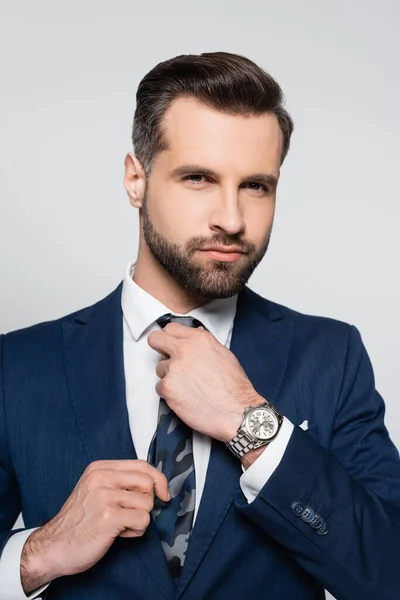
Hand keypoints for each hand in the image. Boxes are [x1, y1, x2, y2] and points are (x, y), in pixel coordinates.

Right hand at [20, 460, 169, 593]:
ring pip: (147, 503)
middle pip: (148, 483)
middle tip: (129, 514)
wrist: (54, 545)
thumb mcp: (96, 489)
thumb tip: (156, 483)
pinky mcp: (109, 517)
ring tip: (119, 525)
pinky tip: (118, 534)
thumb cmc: (79, 520)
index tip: (163, 493)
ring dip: (138, 519)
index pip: (142, 464)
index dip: (158, 480)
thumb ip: (120, 481)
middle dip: (146, 502)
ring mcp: (104, 497)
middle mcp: (101, 478)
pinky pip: (143, 521)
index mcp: (100, 468)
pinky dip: (135, 531)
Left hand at [147, 323, 263, 442]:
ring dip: (169, 376)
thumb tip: (192, 338)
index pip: (171, 328)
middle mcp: (184, 350)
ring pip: (160, 368)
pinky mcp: (167, 387)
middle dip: (159, 347)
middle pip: (156, 339)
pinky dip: (169, 393)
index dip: (170, 337)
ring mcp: (174, 368)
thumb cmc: (234, 387)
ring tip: (187, 386)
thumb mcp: (223, 355)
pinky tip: (185, 397)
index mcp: (199, 340)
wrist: (236, 411)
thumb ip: (203, 345)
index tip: (170, 343)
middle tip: (166, 358)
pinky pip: (160, 387)